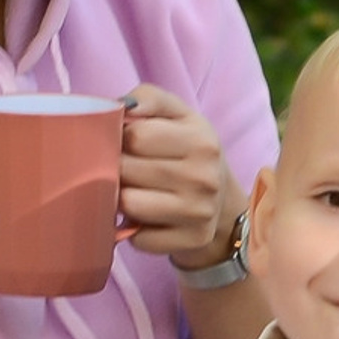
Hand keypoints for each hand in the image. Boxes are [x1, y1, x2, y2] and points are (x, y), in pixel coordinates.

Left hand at [118, 86, 239, 268]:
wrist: (222, 201)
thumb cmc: (189, 150)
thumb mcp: (176, 115)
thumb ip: (148, 98)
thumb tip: (122, 106)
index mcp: (201, 140)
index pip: (136, 136)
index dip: (120, 138)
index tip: (125, 142)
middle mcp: (204, 177)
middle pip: (127, 170)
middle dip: (116, 168)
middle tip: (126, 169)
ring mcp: (199, 212)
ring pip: (128, 204)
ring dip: (121, 198)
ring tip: (134, 190)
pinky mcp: (192, 240)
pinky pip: (138, 238)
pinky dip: (134, 229)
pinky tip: (146, 217)